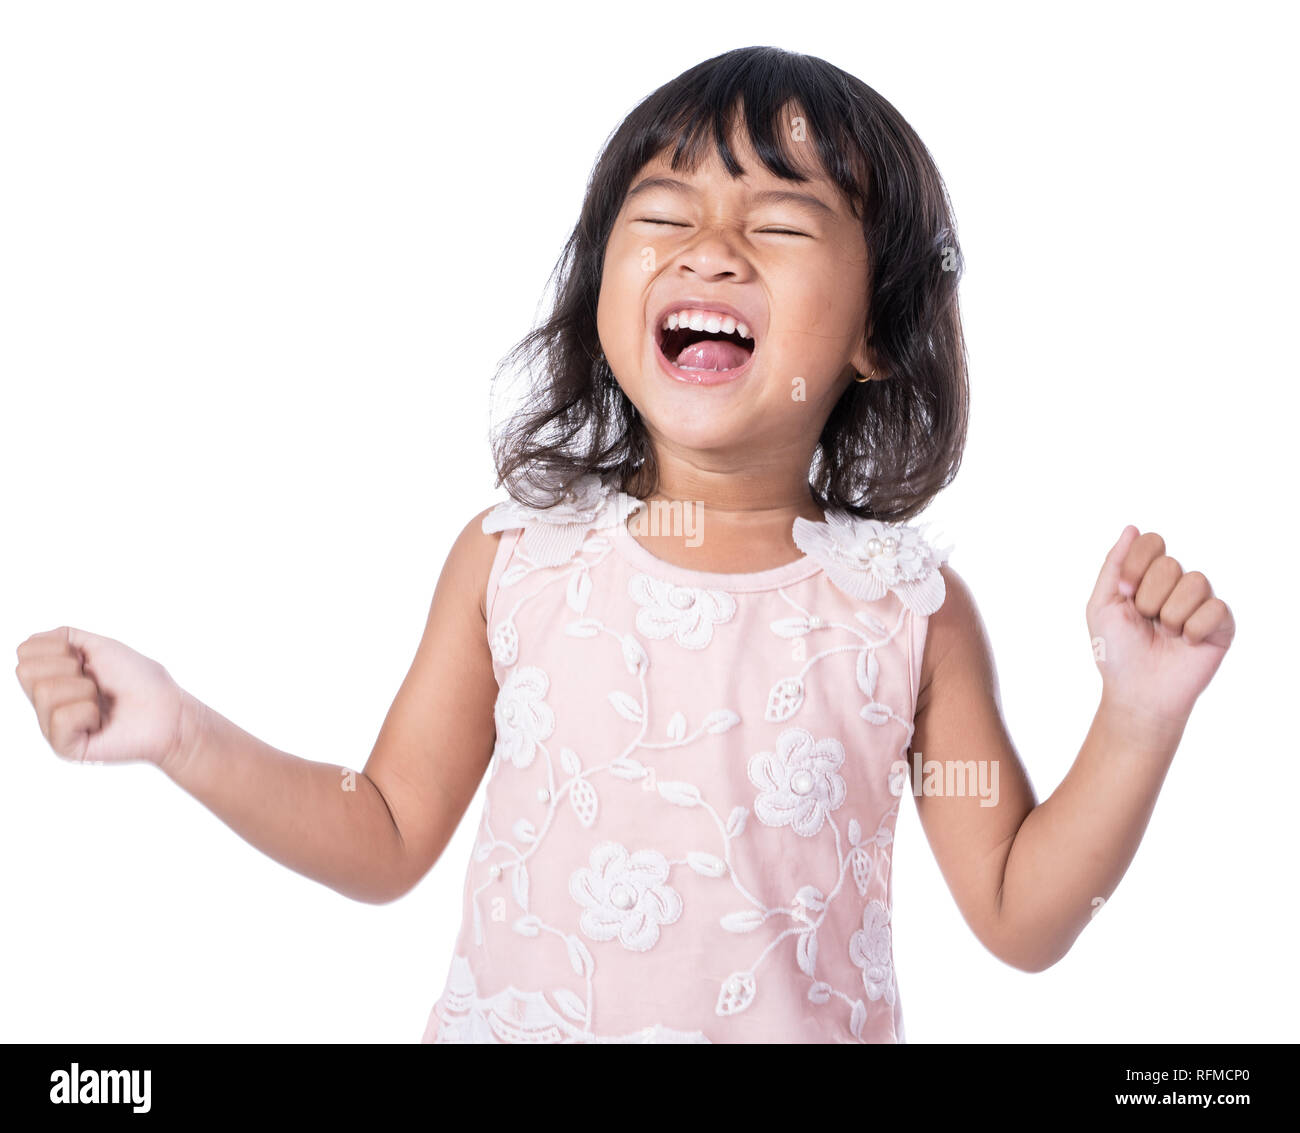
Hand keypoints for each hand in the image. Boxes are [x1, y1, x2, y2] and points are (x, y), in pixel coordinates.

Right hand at [15, 625, 199, 767]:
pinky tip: (100, 722)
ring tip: (101, 702)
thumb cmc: (140, 680)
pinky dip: (88, 712)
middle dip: (69, 668)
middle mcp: (47, 701)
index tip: (87, 660)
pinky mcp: (65, 747)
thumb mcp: (101, 646)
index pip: (25, 652)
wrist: (167, 711)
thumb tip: (29, 642)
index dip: (59, 648)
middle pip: (26, 671)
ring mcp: (53, 725)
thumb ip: (63, 637)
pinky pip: (61, 718)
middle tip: (96, 682)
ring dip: (84, 690)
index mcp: (53, 676)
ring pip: (44, 692)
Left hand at [1086, 526, 1234, 731]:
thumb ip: (1114, 565)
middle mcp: (1175, 585)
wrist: (1137, 692)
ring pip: (1195, 582)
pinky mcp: (1221, 624)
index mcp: (1146, 576)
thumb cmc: (1116, 651)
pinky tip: (1186, 644)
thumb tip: (1131, 528)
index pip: (1151, 542)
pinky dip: (1193, 629)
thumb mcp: (1102, 605)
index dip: (1137, 565)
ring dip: (1170, 615)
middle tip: (1145, 621)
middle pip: (1170, 564)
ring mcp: (1200, 603)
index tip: (1124, 593)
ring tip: (1165, 635)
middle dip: (1149, 597)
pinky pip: (1215, 608)